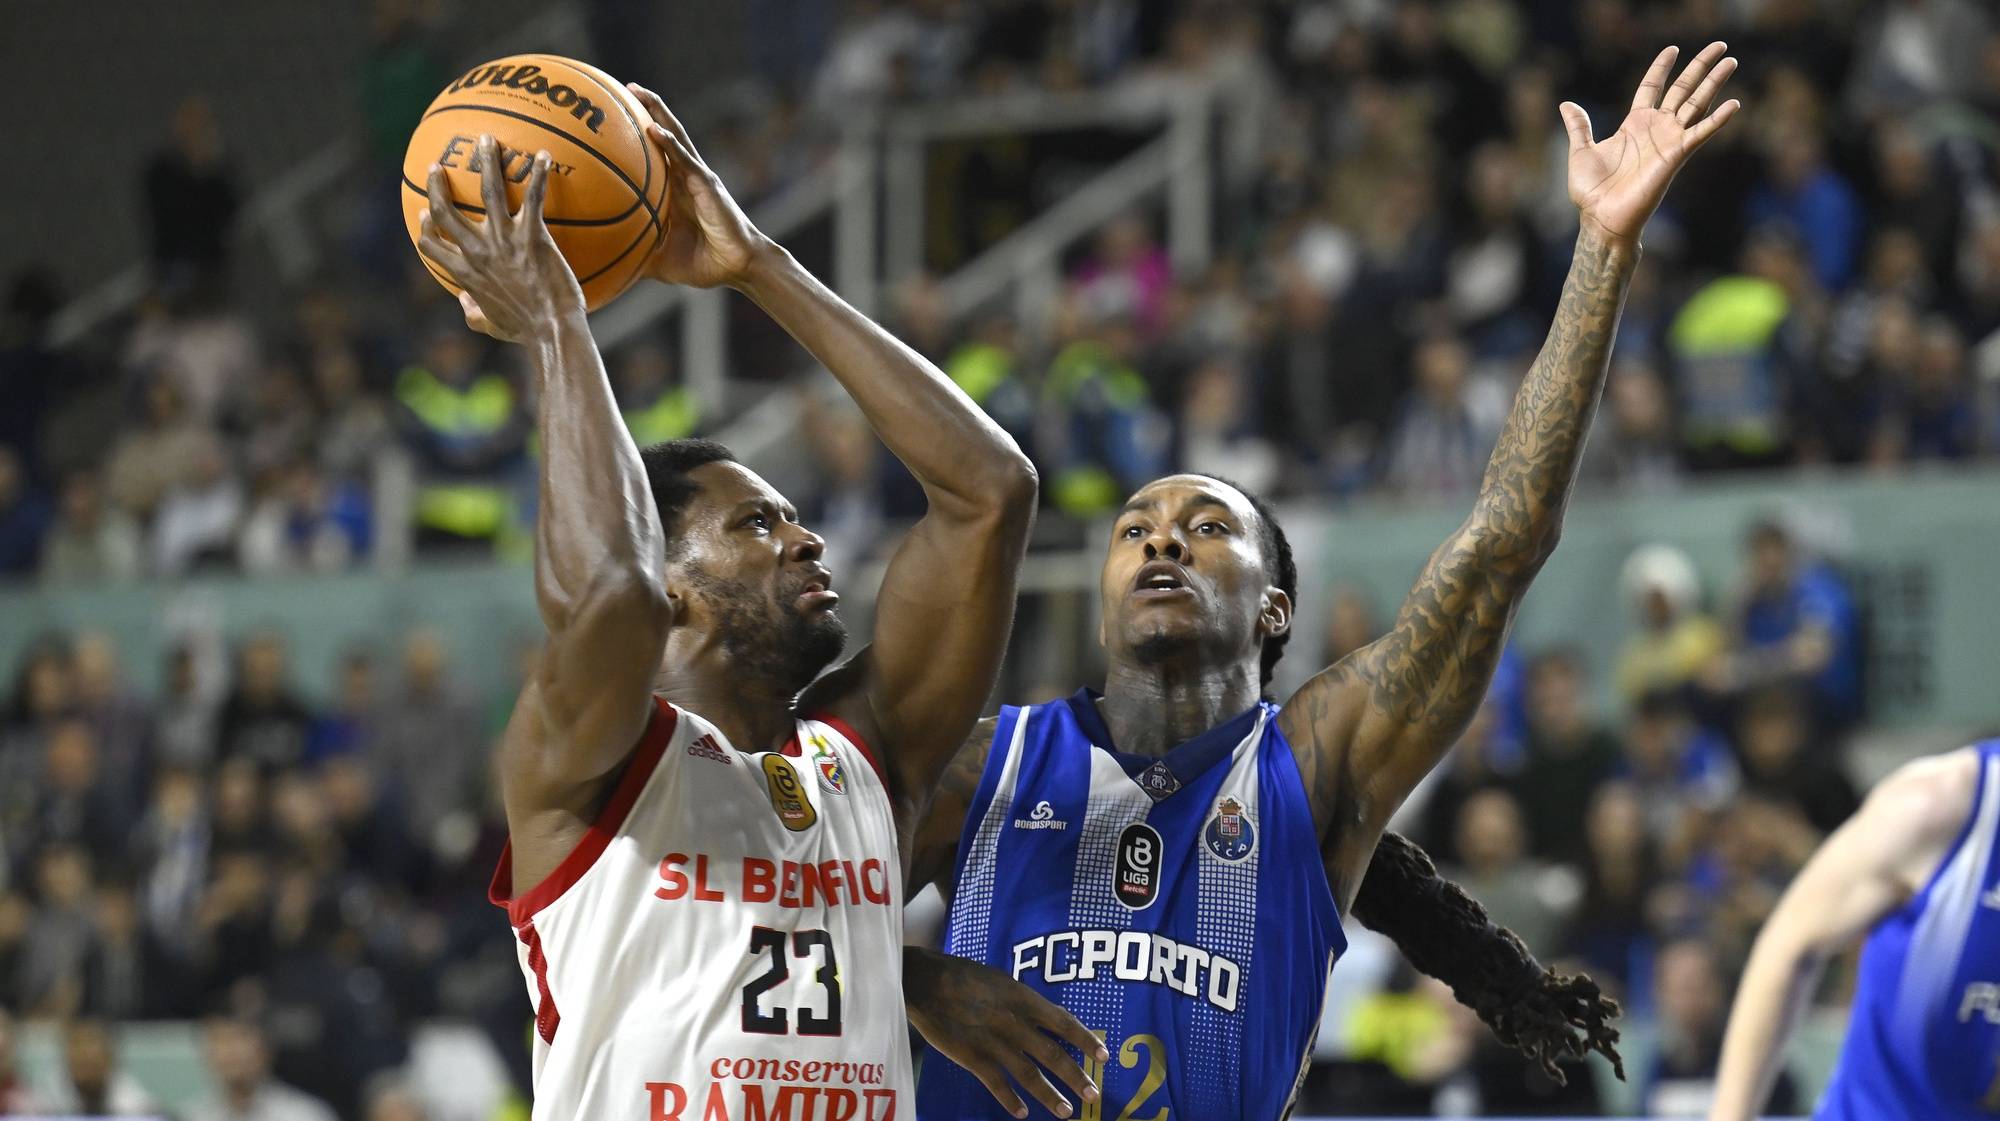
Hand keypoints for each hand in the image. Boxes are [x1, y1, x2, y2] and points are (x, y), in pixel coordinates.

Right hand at [418, 135, 585, 341]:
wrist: (552, 331)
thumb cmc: (526, 331)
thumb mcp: (491, 326)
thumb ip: (473, 313)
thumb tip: (464, 303)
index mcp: (464, 273)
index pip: (430, 244)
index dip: (424, 225)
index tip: (425, 211)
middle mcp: (477, 252)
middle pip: (445, 210)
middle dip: (437, 183)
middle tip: (438, 165)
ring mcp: (504, 241)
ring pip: (487, 190)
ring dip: (486, 160)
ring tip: (487, 139)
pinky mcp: (532, 237)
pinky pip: (534, 197)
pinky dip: (539, 173)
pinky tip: (546, 155)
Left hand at [626, 82, 770, 288]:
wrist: (736, 267)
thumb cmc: (702, 263)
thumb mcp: (659, 259)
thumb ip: (634, 253)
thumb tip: (601, 263)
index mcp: (675, 190)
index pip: (655, 154)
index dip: (639, 132)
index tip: (614, 114)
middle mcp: (686, 177)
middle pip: (665, 134)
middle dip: (647, 109)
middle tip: (624, 87)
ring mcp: (698, 177)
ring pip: (675, 137)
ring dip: (657, 112)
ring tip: (637, 91)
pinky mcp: (708, 185)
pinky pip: (686, 160)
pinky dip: (669, 144)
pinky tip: (654, 130)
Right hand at [906, 947, 1104, 1119]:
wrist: (926, 982)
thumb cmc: (964, 976)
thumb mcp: (1002, 981)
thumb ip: (1025, 1001)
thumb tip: (1050, 1015)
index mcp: (1023, 999)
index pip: (1063, 1022)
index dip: (1085, 1040)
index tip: (1104, 1056)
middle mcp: (1014, 1022)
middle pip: (1052, 1054)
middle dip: (1075, 1076)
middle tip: (1093, 1094)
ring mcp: (993, 1042)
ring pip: (1028, 1074)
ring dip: (1049, 1095)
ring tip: (1066, 1111)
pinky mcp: (972, 1057)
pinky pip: (996, 1083)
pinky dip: (1010, 1100)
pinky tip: (1022, 1113)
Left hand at [1563, 42, 1741, 245]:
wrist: (1602, 218)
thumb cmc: (1592, 191)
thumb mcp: (1581, 151)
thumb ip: (1579, 127)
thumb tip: (1566, 104)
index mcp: (1634, 124)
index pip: (1652, 87)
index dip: (1661, 68)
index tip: (1673, 49)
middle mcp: (1656, 129)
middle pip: (1683, 89)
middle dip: (1700, 67)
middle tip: (1720, 44)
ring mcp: (1669, 140)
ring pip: (1697, 103)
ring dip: (1714, 82)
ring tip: (1731, 60)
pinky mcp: (1677, 155)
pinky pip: (1701, 132)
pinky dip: (1718, 119)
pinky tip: (1734, 103)